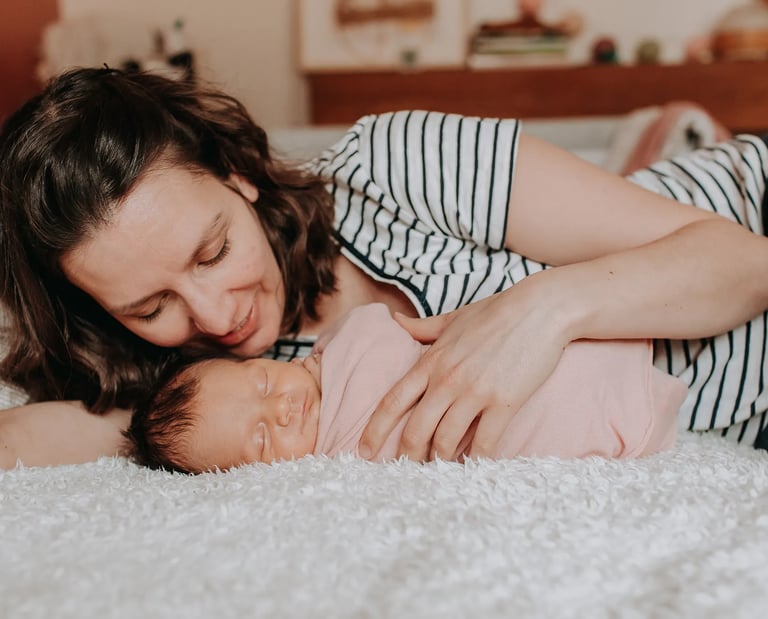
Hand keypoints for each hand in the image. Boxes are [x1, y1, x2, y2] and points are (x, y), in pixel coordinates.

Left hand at [359, 279, 570, 460]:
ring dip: (439, 462)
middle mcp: (447, 379)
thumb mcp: (453, 318)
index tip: (363, 450)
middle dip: (406, 456)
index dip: (375, 429)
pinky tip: (472, 468)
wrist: (540, 308)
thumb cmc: (497, 311)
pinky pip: (484, 442)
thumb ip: (422, 326)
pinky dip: (475, 460)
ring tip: (437, 473)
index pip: (393, 401)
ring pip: (446, 440)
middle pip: (416, 429)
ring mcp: (475, 392)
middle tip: (403, 472)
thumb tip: (395, 320)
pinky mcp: (504, 402)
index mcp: (431, 361)